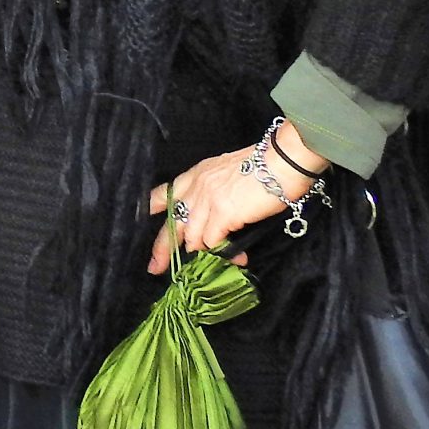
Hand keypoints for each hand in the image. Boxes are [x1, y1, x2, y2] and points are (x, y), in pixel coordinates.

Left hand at [147, 132, 316, 274]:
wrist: (283, 161)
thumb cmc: (264, 164)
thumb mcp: (226, 170)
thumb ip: (213, 190)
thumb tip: (213, 216)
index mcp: (196, 175)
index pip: (164, 193)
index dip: (151, 210)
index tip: (145, 224)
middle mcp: (196, 188)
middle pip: (173, 224)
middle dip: (162, 249)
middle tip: (155, 267)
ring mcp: (207, 201)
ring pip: (193, 238)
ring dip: (205, 253)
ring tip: (219, 260)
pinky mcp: (223, 214)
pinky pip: (214, 243)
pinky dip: (225, 254)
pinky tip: (238, 258)